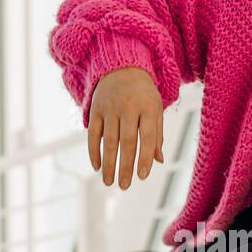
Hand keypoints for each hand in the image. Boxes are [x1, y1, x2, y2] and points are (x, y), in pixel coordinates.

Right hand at [88, 67, 163, 188]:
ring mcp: (110, 108)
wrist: (122, 66)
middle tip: (125, 186)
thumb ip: (157, 134)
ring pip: (108, 140)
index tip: (142, 176)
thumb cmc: (144, 93)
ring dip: (108, 163)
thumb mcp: (155, 108)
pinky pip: (93, 133)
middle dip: (125, 165)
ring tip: (109, 181)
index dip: (145, 157)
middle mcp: (128, 107)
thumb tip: (158, 160)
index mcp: (148, 107)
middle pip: (127, 141)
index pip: (148, 137)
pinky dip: (93, 151)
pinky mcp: (96, 109)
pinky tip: (97, 166)